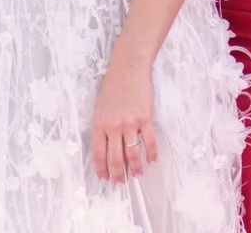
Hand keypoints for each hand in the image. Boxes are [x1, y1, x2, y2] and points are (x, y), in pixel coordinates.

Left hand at [90, 59, 157, 182]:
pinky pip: (148, 141)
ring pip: (132, 153)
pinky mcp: (145, 118)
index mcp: (99, 123)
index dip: (102, 169)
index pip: (98, 153)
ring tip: (137, 175)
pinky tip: (151, 160)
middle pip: (115, 158)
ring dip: (135, 167)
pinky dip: (151, 153)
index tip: (105, 179)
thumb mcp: (101, 106)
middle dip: (118, 174)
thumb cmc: (113, 85)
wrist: (128, 67)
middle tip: (121, 183)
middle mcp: (113, 126)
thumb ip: (103, 126)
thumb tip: (108, 146)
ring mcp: (129, 123)